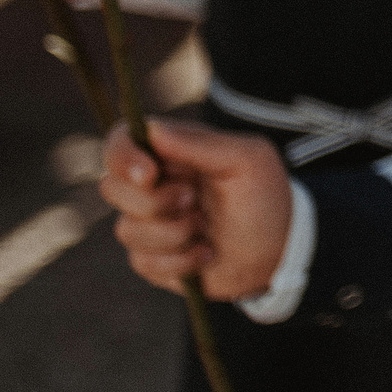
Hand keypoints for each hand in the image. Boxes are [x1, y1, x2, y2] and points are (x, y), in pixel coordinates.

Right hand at [97, 118, 291, 300]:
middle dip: (155, 202)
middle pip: (112, 188)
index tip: (149, 175)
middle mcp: (153, 186)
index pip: (121, 142)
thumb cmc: (265, 198)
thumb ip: (201, 144)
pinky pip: (142, 262)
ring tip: (207, 229)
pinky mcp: (151, 258)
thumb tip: (152, 129)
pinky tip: (206, 254)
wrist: (279, 251)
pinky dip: (180, 261)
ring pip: (126, 229)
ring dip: (174, 233)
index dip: (123, 157)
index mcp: (172, 153)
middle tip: (194, 201)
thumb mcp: (247, 161)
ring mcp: (149, 223)